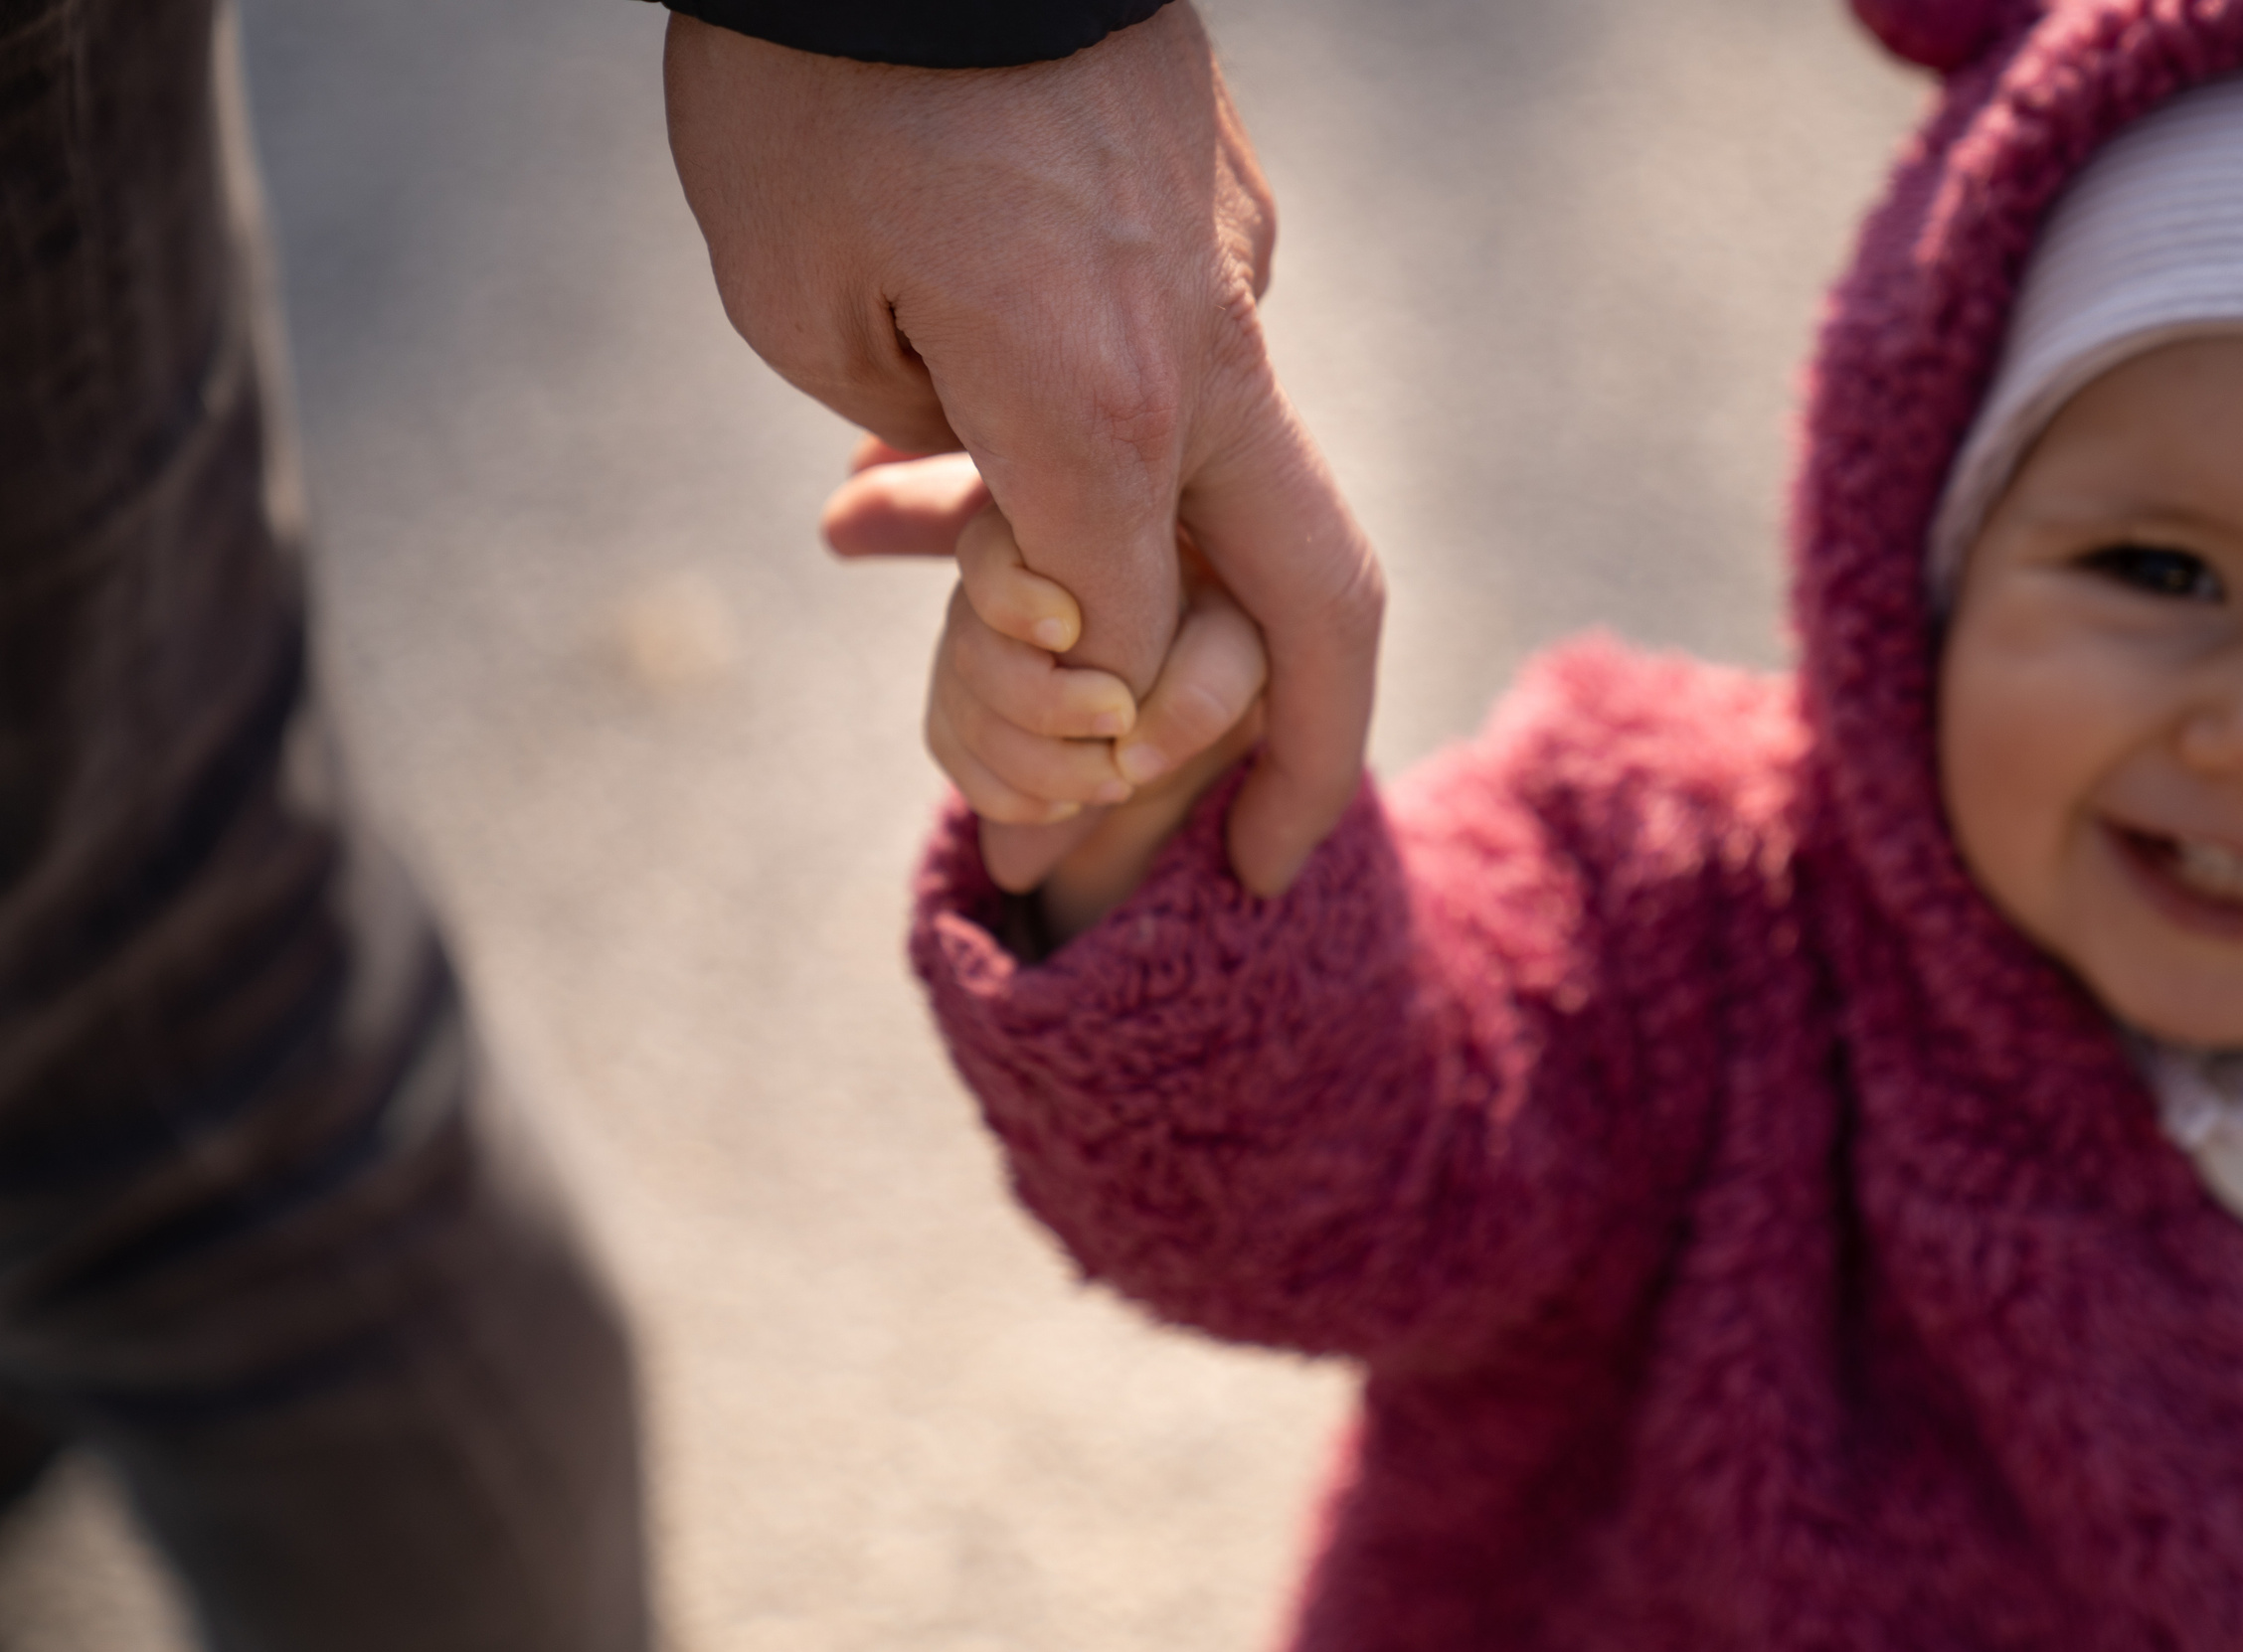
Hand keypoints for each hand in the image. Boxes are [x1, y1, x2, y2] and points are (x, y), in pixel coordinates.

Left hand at [665, 2, 1379, 897]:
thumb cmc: (817, 69)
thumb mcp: (802, 292)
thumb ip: (921, 451)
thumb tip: (983, 510)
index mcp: (1099, 407)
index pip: (1133, 658)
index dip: (1062, 745)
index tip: (1005, 805)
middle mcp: (1203, 353)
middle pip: (1320, 604)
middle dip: (1304, 759)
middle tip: (1263, 863)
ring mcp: (1231, 271)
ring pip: (1239, 482)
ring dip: (1137, 568)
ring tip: (895, 532)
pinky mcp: (1218, 206)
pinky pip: (1184, 364)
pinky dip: (1098, 429)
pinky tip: (939, 397)